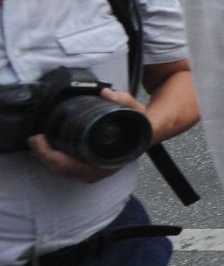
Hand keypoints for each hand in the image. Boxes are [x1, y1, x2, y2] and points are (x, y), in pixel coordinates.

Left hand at [28, 88, 143, 182]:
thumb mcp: (135, 110)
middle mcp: (100, 170)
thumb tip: (106, 93)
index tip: (39, 138)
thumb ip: (124, 100)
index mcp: (109, 160)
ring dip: (48, 159)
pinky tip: (49, 149)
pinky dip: (55, 161)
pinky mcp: (89, 170)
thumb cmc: (139, 127)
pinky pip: (67, 170)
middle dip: (44, 156)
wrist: (146, 136)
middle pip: (63, 170)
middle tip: (35, 140)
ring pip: (63, 172)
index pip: (71, 165)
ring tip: (38, 144)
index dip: (50, 154)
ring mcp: (94, 172)